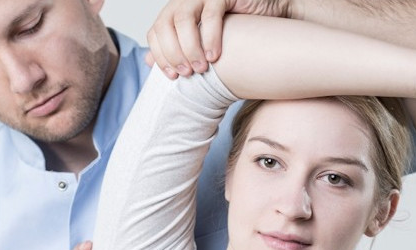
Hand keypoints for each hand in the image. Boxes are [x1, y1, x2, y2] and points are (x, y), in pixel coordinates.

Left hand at [146, 0, 282, 78]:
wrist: (267, 14)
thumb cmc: (234, 30)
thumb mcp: (200, 43)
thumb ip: (175, 49)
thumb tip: (148, 62)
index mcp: (174, 13)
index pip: (154, 32)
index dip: (160, 55)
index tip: (172, 76)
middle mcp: (184, 1)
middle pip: (164, 25)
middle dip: (173, 53)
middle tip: (187, 74)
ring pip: (183, 19)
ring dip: (189, 48)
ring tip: (202, 67)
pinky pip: (210, 15)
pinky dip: (210, 38)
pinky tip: (215, 55)